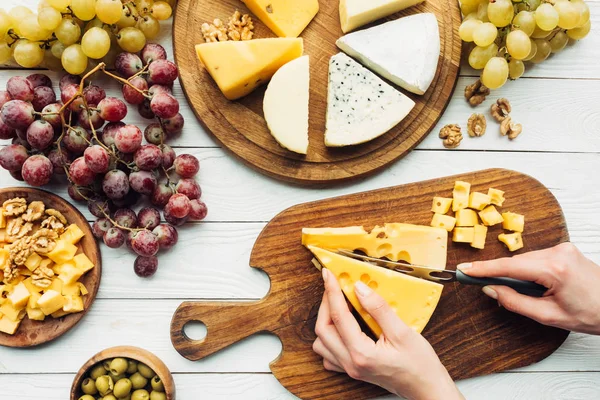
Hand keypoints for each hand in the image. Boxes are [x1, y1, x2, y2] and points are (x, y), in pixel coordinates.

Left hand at [313, 268, 463, 399]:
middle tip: (334, 286)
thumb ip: (379, 309)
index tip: (329, 274)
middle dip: (325, 304)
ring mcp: (349, 369)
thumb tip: (360, 288)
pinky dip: (330, 338)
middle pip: (323, 329)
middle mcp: (350, 363)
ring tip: (337, 304)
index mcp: (361, 353)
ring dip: (325, 321)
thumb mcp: (403, 332)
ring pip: (322, 344)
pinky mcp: (352, 370)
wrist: (427, 388)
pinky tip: (341, 327)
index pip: (339, 316)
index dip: (332, 291)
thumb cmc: (420, 365)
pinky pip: (329, 355)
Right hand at [459, 242, 599, 334]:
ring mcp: (563, 248)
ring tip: (528, 294)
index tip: (464, 269)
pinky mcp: (565, 250)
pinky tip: (535, 285)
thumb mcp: (548, 316)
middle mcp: (559, 252)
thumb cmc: (591, 315)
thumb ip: (514, 301)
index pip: (509, 266)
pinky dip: (529, 270)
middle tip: (481, 284)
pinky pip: (537, 258)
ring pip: (525, 259)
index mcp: (555, 269)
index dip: (483, 268)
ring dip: (517, 274)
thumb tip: (491, 289)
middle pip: (516, 262)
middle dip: (500, 274)